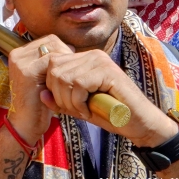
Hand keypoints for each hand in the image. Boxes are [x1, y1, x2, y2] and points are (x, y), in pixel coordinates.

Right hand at [5, 35, 72, 145]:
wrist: (26, 123)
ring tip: (70, 79)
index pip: (49, 40)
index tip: (70, 66)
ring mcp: (20, 63)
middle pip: (52, 41)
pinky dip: (63, 73)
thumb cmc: (38, 101)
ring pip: (54, 52)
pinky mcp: (27, 72)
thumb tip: (71, 47)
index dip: (63, 50)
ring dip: (66, 64)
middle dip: (66, 55)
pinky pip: (52, 64)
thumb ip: (51, 61)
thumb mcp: (43, 77)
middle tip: (72, 72)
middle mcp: (17, 54)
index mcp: (19, 53)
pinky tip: (65, 86)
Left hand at [42, 45, 178, 147]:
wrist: (139, 124)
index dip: (52, 87)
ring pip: (64, 77)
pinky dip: (79, 102)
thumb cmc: (109, 114)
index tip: (66, 105)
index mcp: (83, 59)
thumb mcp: (78, 107)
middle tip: (75, 110)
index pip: (52, 64)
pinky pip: (78, 84)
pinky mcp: (107, 71)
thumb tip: (40, 94)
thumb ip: (59, 101)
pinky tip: (90, 111)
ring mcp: (100, 60)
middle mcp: (91, 55)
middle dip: (59, 95)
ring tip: (84, 111)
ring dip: (69, 101)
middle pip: (54, 69)